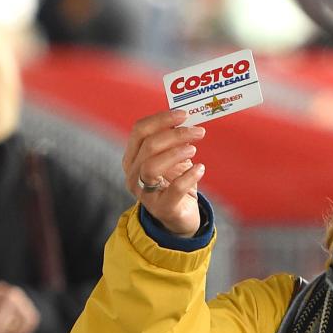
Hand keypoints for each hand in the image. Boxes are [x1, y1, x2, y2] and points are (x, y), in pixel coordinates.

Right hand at [123, 109, 206, 236]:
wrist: (179, 218)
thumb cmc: (175, 183)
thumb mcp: (172, 159)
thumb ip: (174, 142)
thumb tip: (188, 121)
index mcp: (132, 158)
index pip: (139, 131)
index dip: (161, 119)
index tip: (183, 114)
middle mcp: (133, 175)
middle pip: (149, 146)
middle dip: (176, 134)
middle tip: (198, 131)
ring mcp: (145, 193)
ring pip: (152, 166)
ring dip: (176, 153)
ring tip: (194, 150)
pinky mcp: (162, 208)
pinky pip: (174, 189)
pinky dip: (189, 176)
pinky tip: (200, 169)